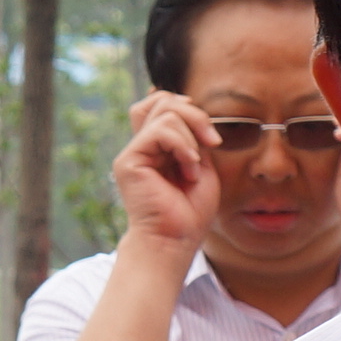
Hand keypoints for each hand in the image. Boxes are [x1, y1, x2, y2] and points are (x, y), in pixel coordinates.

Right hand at [109, 92, 221, 251]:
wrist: (175, 241)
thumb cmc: (189, 212)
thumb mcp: (200, 163)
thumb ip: (191, 135)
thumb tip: (186, 103)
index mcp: (156, 147)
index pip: (162, 103)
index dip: (188, 108)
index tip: (210, 137)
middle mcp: (141, 147)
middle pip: (162, 99)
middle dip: (195, 114)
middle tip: (211, 142)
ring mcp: (133, 153)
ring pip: (164, 110)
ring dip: (191, 136)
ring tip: (193, 167)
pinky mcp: (128, 161)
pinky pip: (160, 130)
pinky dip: (183, 145)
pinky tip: (188, 168)